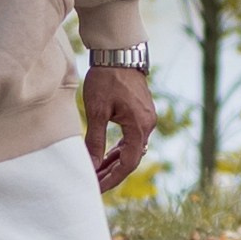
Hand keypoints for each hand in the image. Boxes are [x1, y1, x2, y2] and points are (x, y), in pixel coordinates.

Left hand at [83, 63, 155, 195]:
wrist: (118, 53)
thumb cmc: (106, 79)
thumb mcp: (97, 111)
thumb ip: (96, 140)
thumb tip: (92, 165)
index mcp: (139, 127)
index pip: (127, 163)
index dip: (112, 179)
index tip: (96, 187)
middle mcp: (148, 125)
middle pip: (131, 159)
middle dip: (112, 173)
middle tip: (93, 183)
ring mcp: (146, 118)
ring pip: (132, 149)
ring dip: (115, 162)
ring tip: (97, 173)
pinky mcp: (141, 113)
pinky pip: (132, 138)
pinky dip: (120, 149)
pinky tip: (107, 156)